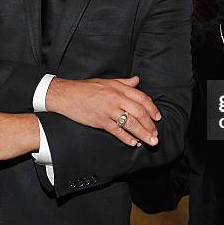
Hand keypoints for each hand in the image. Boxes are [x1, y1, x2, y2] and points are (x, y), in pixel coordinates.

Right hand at [45, 75, 160, 147]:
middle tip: (156, 134)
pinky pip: (117, 131)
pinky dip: (127, 138)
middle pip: (139, 112)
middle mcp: (115, 98)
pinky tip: (133, 143)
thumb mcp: (106, 81)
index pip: (141, 98)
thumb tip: (137, 81)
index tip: (157, 117)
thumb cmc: (85, 88)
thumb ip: (124, 82)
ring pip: (130, 123)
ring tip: (150, 141)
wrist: (66, 94)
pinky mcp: (100, 121)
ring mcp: (108, 110)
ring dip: (142, 133)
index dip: (152, 108)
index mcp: (118, 88)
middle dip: (150, 125)